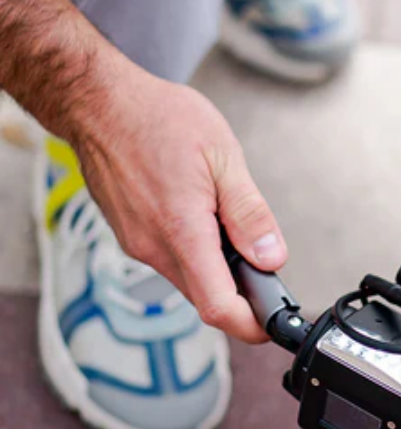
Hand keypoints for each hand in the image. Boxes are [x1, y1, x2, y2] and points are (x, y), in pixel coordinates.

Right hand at [70, 64, 286, 342]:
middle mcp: (152, 247)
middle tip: (268, 271)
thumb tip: (271, 257)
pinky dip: (197, 251)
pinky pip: (171, 258)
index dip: (250, 325)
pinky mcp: (131, 234)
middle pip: (205, 296)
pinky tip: (206, 218)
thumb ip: (249, 213)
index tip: (273, 325)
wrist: (99, 103)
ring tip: (235, 228)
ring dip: (218, 267)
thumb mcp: (223, 157)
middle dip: (241, 293)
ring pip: (189, 277)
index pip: (217, 306)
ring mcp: (137, 243)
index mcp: (181, 231)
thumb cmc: (158, 119)